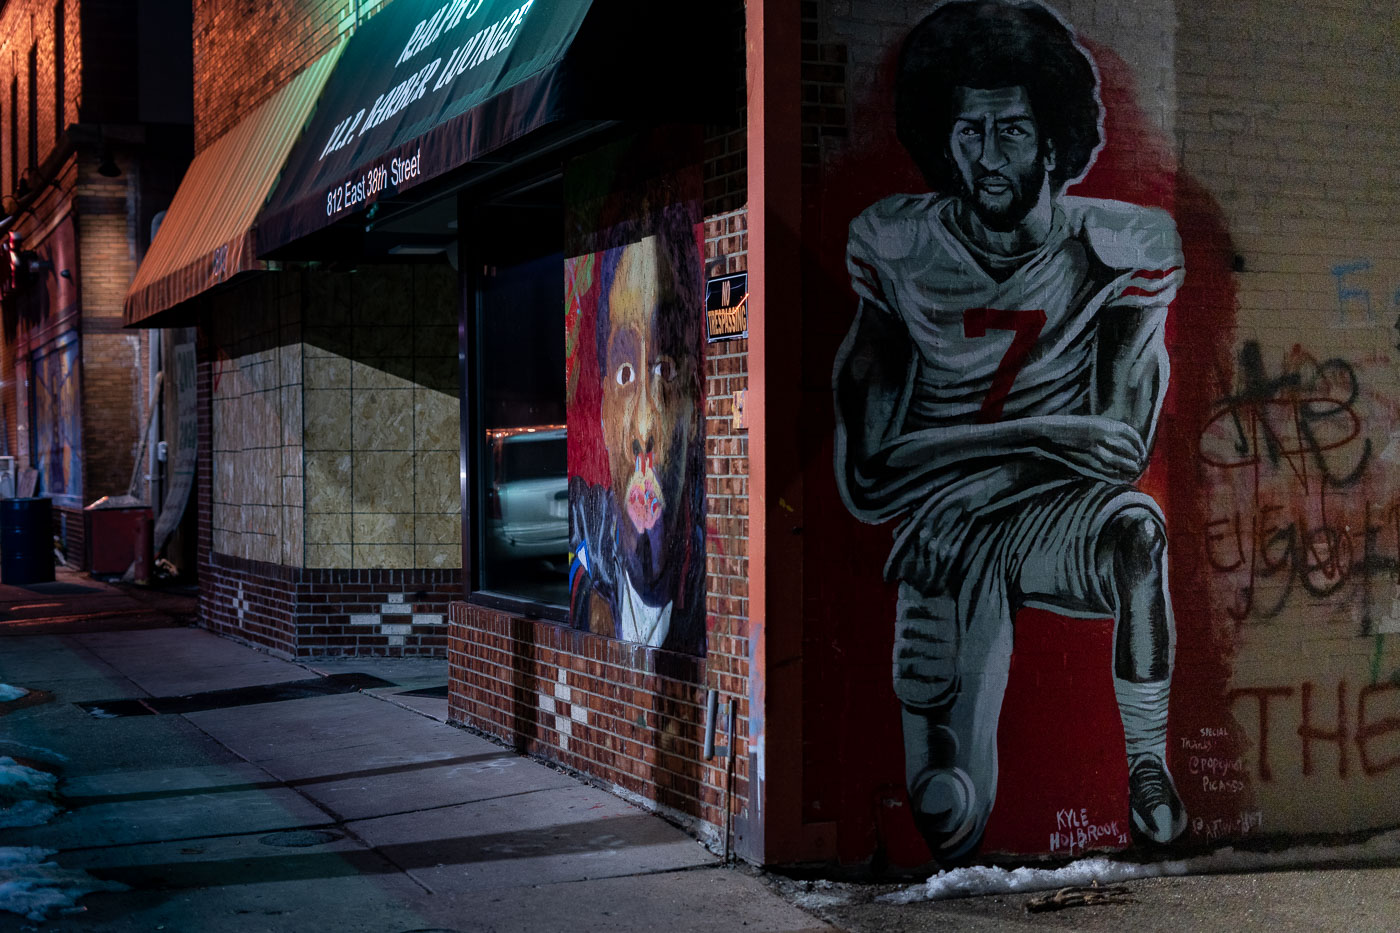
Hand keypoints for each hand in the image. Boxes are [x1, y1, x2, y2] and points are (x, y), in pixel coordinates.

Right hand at [1021, 416, 1146, 481]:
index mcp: (1103, 424)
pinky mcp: (1086, 463)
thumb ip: (1109, 430)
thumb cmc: (1069, 428)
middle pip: (1129, 451)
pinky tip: (1121, 478)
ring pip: (1120, 464)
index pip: (1131, 435)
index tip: (1142, 452)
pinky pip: (1107, 473)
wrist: (1047, 434)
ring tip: (1133, 472)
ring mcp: (1093, 451)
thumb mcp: (1091, 422)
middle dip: (1137, 459)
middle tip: (1139, 464)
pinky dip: (1117, 477)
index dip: (1140, 445)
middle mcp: (1101, 437)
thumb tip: (1129, 442)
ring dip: (1129, 469)